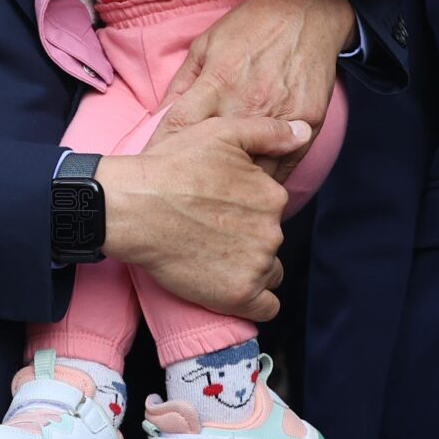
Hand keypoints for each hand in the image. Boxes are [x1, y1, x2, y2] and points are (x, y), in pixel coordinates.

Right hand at [97, 116, 303, 321]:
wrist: (134, 207)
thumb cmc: (170, 167)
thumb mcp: (221, 133)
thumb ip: (268, 132)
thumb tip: (304, 132)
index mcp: (272, 195)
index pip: (272, 209)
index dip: (248, 208)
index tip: (219, 208)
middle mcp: (272, 231)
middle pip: (270, 241)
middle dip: (248, 238)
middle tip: (210, 232)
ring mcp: (257, 264)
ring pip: (268, 272)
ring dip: (250, 268)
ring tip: (213, 257)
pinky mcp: (239, 294)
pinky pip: (266, 307)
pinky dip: (255, 300)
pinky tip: (232, 287)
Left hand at [156, 0, 350, 180]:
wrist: (308, 12)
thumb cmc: (251, 26)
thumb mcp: (206, 45)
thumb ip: (182, 84)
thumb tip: (159, 117)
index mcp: (218, 82)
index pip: (180, 127)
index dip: (163, 148)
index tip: (157, 162)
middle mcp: (248, 102)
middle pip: (215, 156)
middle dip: (198, 173)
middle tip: (186, 186)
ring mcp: (281, 115)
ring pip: (253, 169)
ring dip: (236, 182)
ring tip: (221, 191)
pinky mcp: (309, 123)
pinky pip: (285, 166)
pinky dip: (268, 178)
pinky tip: (254, 182)